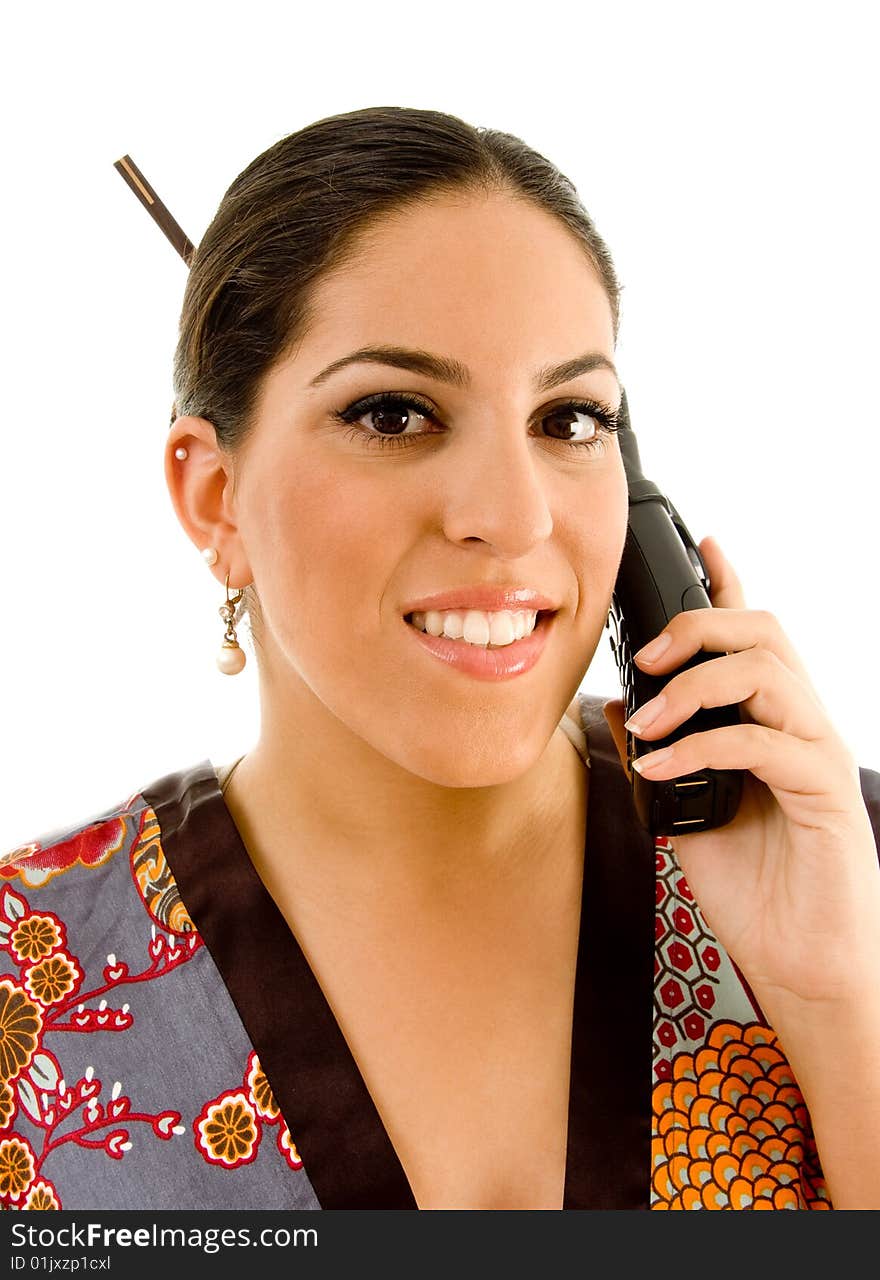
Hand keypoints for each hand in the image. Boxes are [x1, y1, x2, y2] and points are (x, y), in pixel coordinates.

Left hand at [603, 536, 879, 1010]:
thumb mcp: (684, 811)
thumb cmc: (752, 887)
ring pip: (767, 671)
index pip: (752, 636)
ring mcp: (816, 753)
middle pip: (763, 632)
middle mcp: (799, 724)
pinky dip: (702, 745)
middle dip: (698, 626)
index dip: (730, 583)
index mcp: (768, 721)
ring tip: (646, 727)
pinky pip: (764, 740)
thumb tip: (617, 705)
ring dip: (693, 687)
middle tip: (646, 659)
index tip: (704, 541)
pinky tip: (660, 767)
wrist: (800, 962)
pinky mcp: (824, 790)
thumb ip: (659, 754)